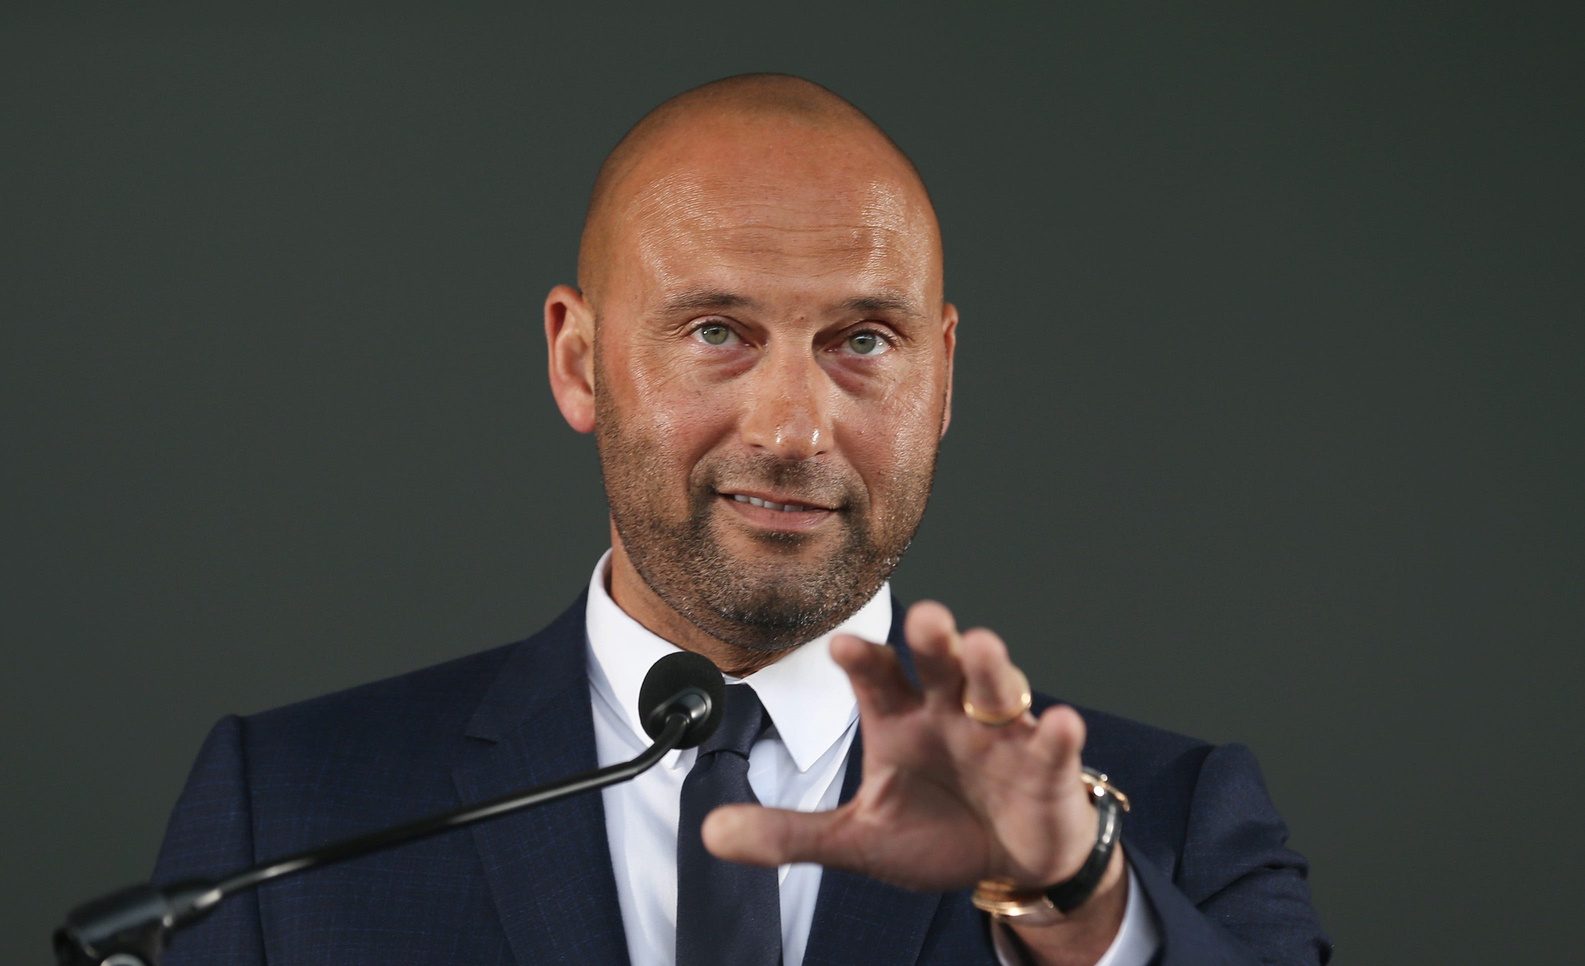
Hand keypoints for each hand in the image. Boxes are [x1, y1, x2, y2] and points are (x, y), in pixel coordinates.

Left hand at [703, 600, 1106, 893]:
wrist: (1006, 860)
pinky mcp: (1046, 764)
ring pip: (997, 687)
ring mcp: (1000, 733)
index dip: (861, 658)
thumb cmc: (933, 831)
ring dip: (992, 666)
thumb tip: (710, 833)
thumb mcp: (856, 839)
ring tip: (982, 647)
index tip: (839, 645)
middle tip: (926, 618)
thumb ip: (789, 833)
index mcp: (898, 717)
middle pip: (939, 661)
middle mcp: (948, 710)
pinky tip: (1060, 724)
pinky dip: (1058, 734)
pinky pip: (1053, 744)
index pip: (875, 675)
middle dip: (934, 637)